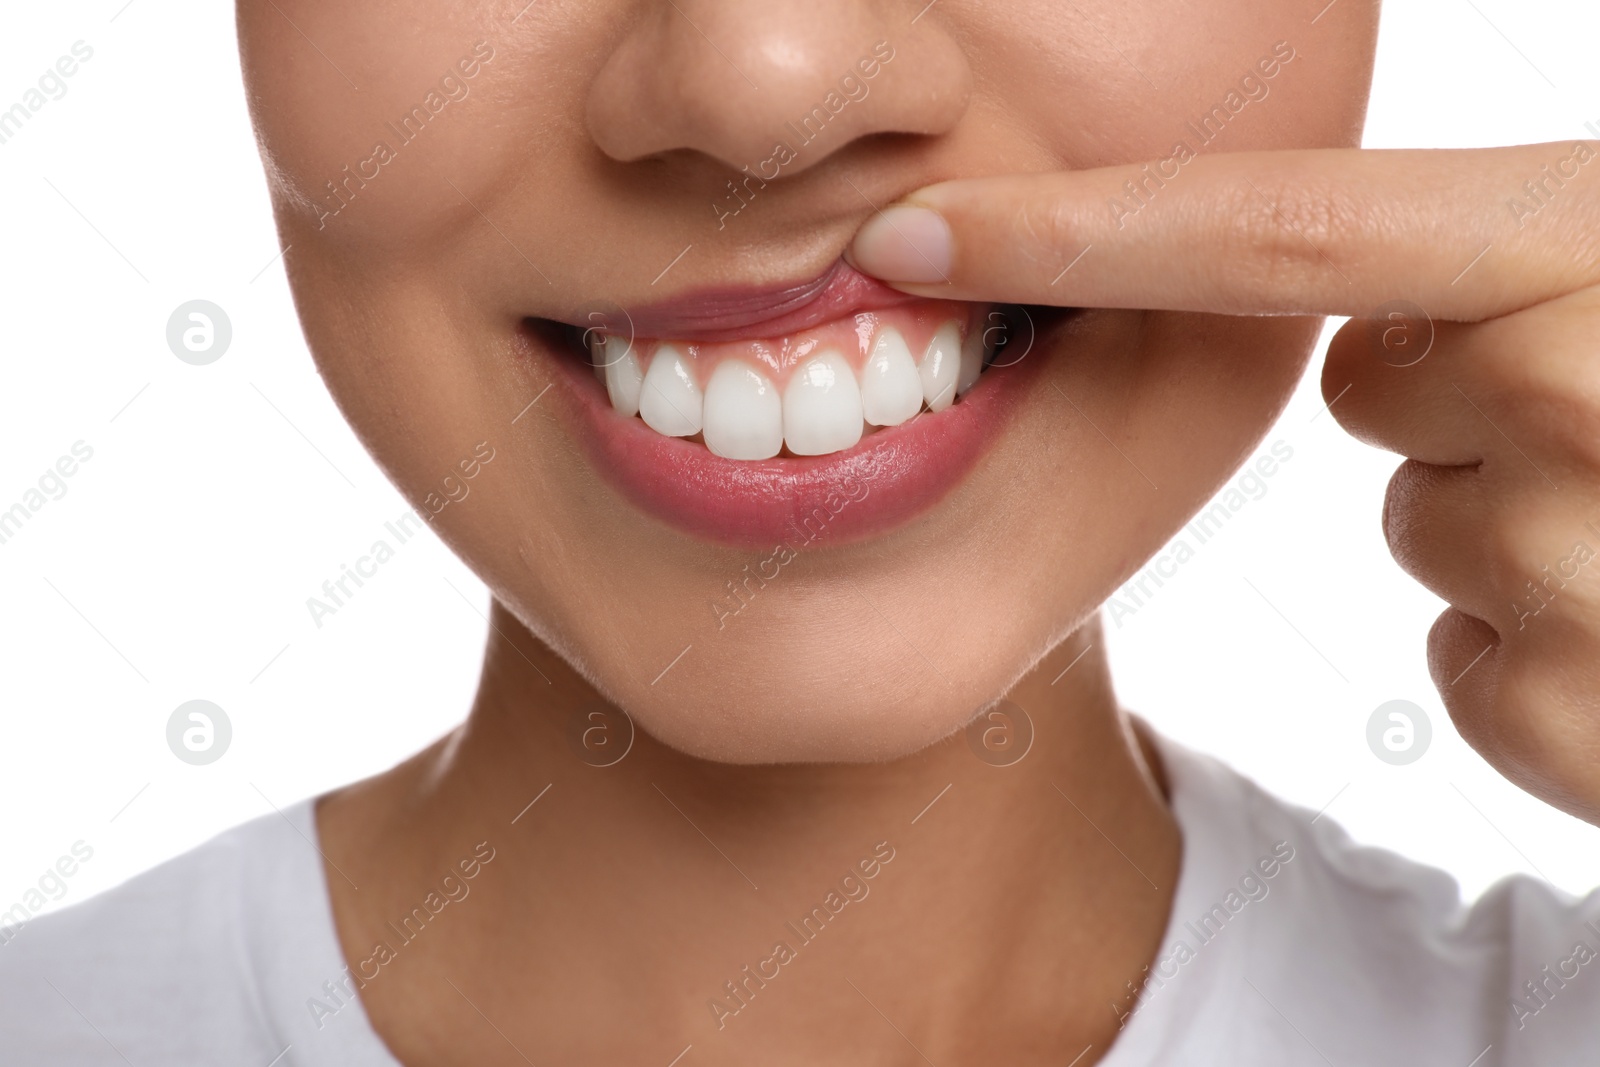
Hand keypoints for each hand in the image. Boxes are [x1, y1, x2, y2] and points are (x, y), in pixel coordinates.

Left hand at [848, 143, 1599, 823]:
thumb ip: (1491, 257)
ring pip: (1422, 526)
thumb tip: (1349, 322)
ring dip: (1503, 525)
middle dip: (1440, 402)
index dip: (1071, 231)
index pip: (1264, 230)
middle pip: (1366, 390)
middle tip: (1598, 412)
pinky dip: (1530, 651)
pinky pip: (1467, 665)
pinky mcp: (1577, 720)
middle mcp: (1572, 389)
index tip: (911, 235)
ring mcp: (1571, 563)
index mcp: (1582, 241)